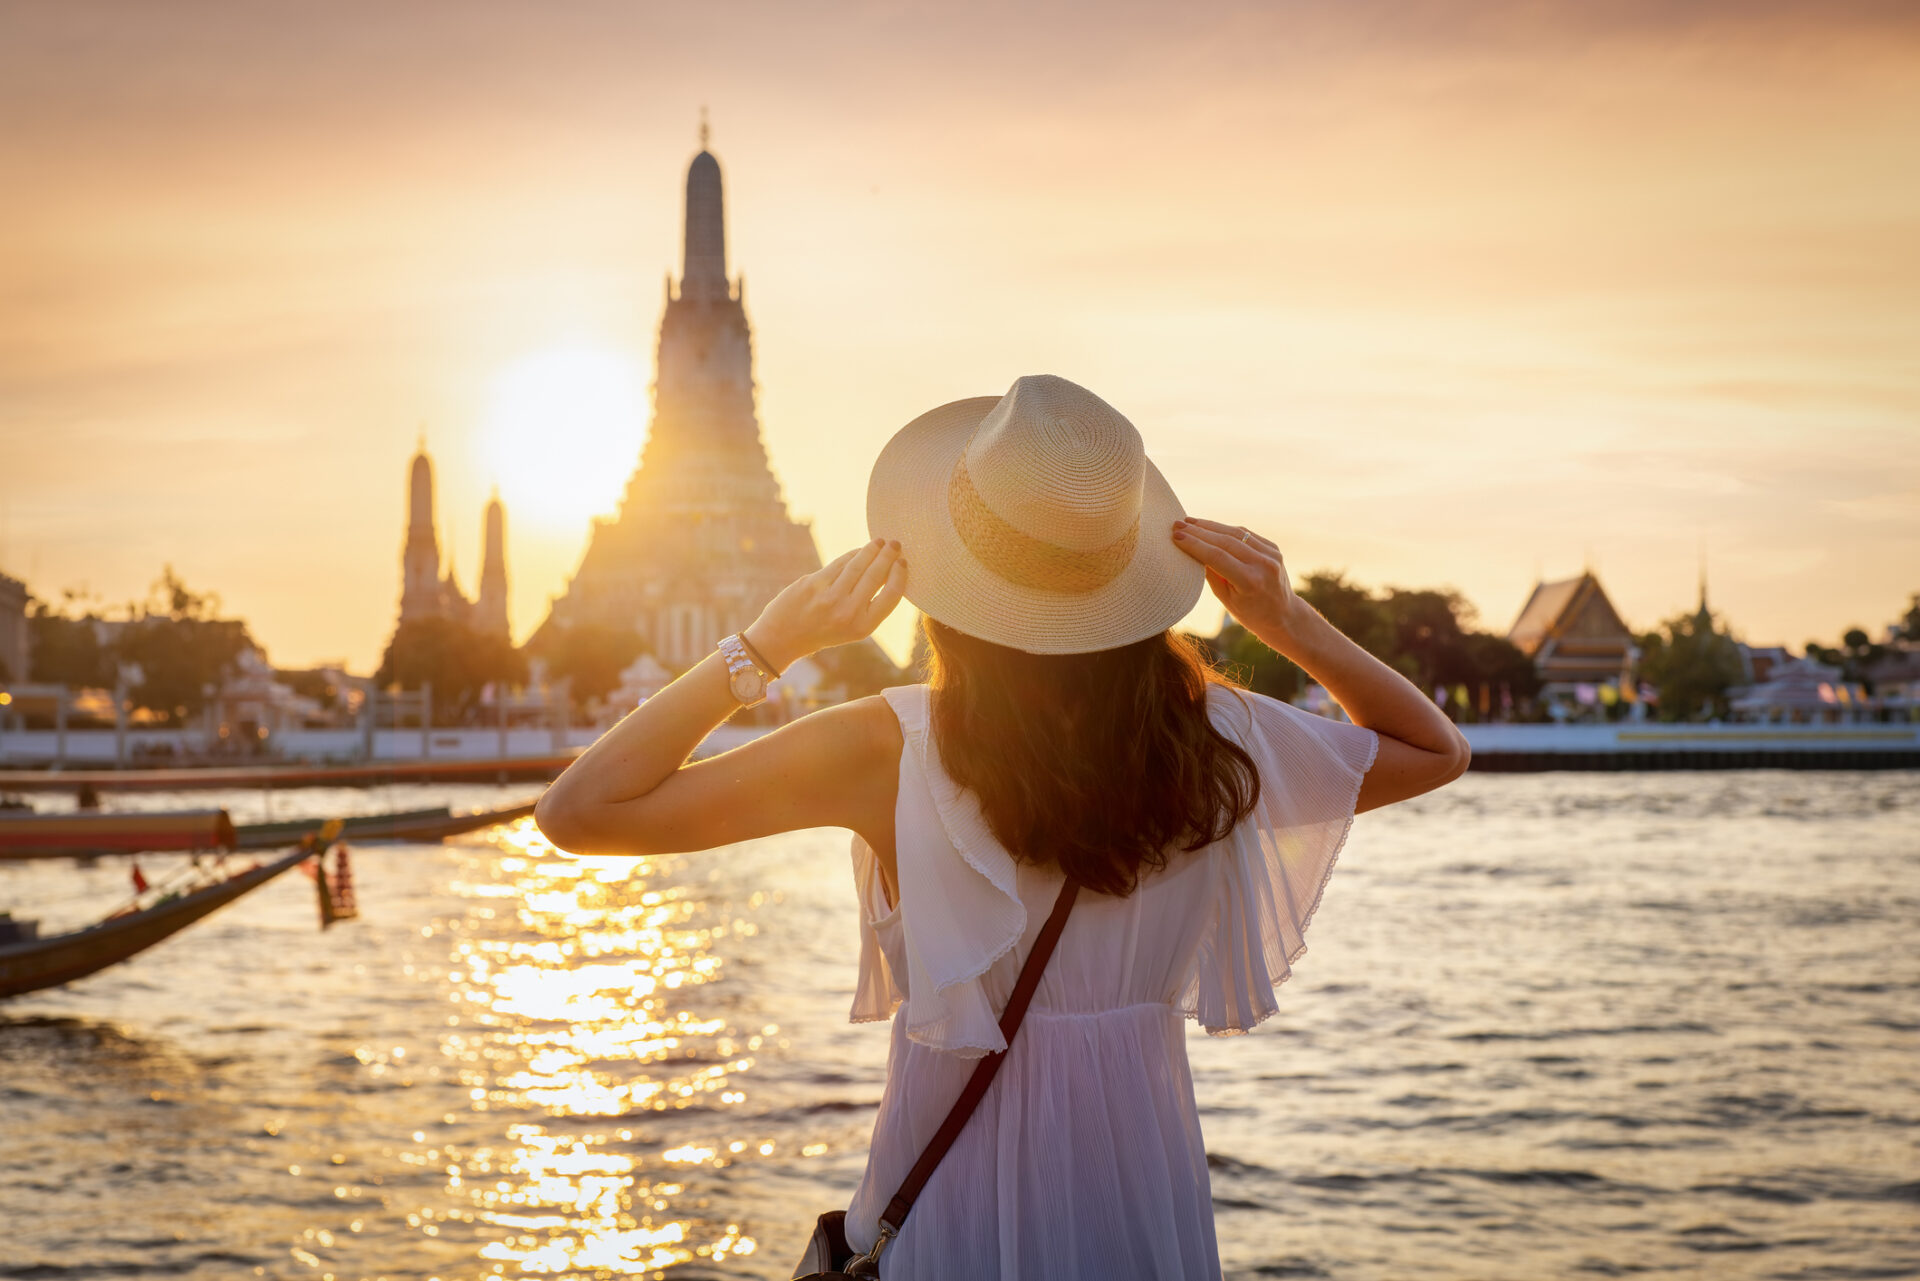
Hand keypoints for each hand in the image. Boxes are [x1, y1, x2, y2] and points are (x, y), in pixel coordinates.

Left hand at [743, 539, 906, 672]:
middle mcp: (848, 612)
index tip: (903, 562)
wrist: (784, 637)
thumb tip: (889, 571)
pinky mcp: (814, 584)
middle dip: (888, 556)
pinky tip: (860, 550)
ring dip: (872, 550)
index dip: (900, 575)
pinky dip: (852, 555)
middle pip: (876, 576)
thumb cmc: (823, 630)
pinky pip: (839, 564)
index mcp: (863, 627)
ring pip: (857, 565)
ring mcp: (830, 597)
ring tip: (880, 542)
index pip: (892, 596)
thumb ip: (870, 604)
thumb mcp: (852, 628)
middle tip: (896, 543)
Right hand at [1170, 517, 1303, 647]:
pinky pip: (1245, 534)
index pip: (1217, 556)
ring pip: (1235, 533)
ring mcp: (1271, 554)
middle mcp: (1263, 565)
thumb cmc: (1250, 613)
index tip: (1176, 536)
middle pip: (1225, 541)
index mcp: (1250, 581)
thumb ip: (1211, 574)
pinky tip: (1209, 526)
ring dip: (1210, 526)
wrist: (1284, 616)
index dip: (1194, 544)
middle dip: (1198, 531)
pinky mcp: (1273, 548)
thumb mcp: (1226, 599)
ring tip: (1190, 522)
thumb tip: (1191, 550)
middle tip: (1177, 524)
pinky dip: (1225, 529)